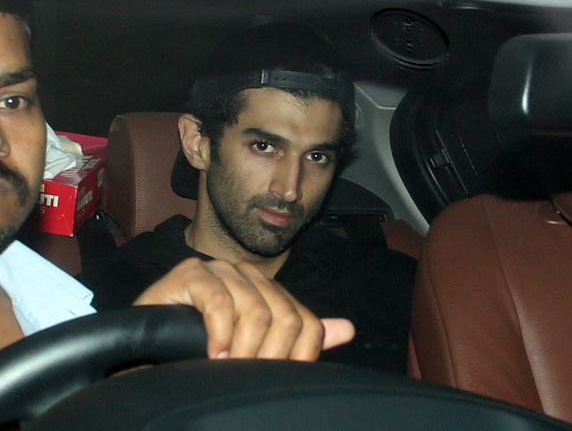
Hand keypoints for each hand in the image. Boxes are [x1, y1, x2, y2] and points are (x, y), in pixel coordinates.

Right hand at [133, 257, 354, 360]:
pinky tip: (211, 353)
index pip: (306, 321)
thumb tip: (346, 329)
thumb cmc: (197, 351)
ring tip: (227, 369)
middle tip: (250, 379)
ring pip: (256, 309)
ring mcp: (220, 270)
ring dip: (243, 349)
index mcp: (269, 292)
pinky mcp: (191, 272)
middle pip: (285, 316)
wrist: (144, 348)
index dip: (300, 356)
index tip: (279, 382)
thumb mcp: (252, 349)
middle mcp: (249, 276)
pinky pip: (219, 299)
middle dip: (271, 357)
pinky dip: (219, 332)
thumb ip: (297, 338)